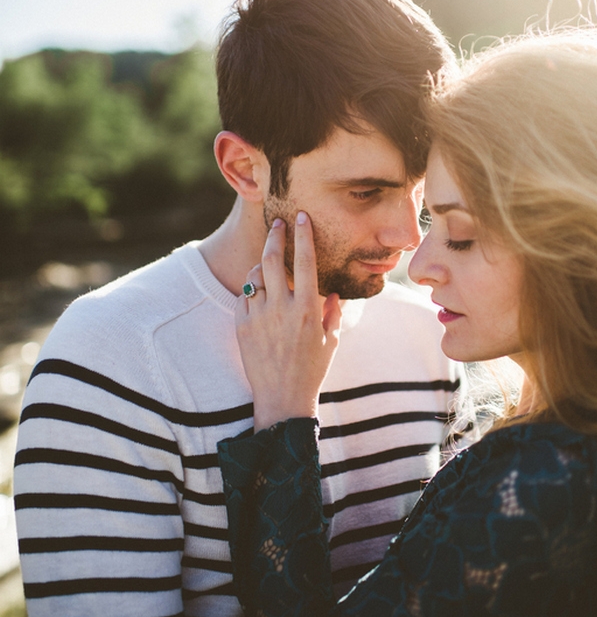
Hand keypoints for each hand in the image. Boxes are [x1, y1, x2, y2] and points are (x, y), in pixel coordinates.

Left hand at [235, 213, 342, 431]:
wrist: (282, 399)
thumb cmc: (312, 371)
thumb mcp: (331, 341)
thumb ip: (333, 312)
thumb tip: (334, 293)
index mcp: (307, 309)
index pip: (305, 261)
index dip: (303, 235)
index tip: (301, 217)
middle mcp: (282, 308)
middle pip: (273, 259)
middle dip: (275, 237)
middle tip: (277, 225)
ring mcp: (259, 316)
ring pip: (256, 275)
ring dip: (262, 264)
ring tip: (268, 261)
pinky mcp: (242, 326)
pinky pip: (245, 296)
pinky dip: (252, 289)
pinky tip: (259, 292)